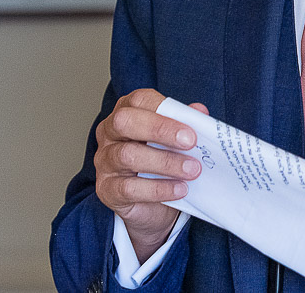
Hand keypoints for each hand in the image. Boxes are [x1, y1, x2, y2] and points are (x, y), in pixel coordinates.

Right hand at [93, 88, 208, 261]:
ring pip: (127, 155)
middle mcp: (109, 133)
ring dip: (165, 162)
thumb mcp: (174, 140)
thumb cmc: (160, 162)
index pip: (138, 101)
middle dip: (160, 130)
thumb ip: (185, 123)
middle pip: (125, 122)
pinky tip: (180, 189)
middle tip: (190, 142)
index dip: (164, 110)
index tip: (190, 128)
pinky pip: (129, 188)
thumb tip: (200, 112)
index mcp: (126, 112)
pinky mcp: (106, 190)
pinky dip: (159, 189)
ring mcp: (104, 161)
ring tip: (192, 170)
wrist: (150, 203)